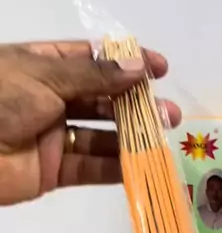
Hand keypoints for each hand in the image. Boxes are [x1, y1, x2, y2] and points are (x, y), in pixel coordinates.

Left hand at [0, 41, 180, 204]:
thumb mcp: (45, 76)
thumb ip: (94, 75)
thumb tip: (137, 66)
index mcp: (43, 66)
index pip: (92, 60)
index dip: (126, 63)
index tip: (159, 68)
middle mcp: (50, 99)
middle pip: (101, 100)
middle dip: (136, 105)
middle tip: (167, 112)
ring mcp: (53, 136)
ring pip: (101, 136)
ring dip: (132, 138)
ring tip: (161, 137)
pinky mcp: (54, 171)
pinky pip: (90, 168)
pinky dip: (116, 168)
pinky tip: (141, 164)